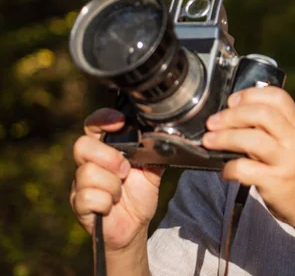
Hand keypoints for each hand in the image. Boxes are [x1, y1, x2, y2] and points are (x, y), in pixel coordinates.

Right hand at [69, 108, 163, 251]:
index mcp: (105, 149)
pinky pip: (88, 197)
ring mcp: (80, 183)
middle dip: (110, 158)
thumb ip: (155, 153)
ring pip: (87, 173)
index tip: (120, 121)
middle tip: (126, 171)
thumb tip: (166, 138)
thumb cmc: (139, 195)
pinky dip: (106, 203)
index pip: (94, 124)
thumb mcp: (153, 171)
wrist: (135, 225)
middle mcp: (88, 162)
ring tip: (120, 193)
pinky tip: (111, 206)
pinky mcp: (79, 204)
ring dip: (112, 186)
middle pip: (82, 145)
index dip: (102, 119)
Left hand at [201, 87, 294, 226]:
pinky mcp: (275, 182)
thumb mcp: (292, 142)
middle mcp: (293, 139)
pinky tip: (226, 171)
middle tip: (213, 122)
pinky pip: (246, 169)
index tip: (232, 101)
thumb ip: (270, 128)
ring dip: (225, 138)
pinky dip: (229, 168)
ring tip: (209, 141)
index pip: (278, 97)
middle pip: (262, 114)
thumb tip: (231, 116)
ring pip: (253, 140)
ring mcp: (286, 161)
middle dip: (232, 115)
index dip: (251, 94)